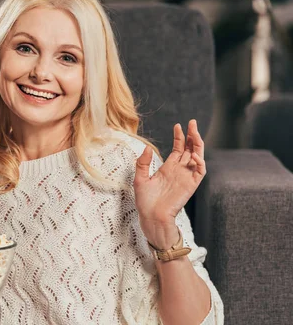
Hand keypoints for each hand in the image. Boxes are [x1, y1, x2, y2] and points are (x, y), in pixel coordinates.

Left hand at [133, 119, 205, 248]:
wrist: (151, 217)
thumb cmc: (145, 201)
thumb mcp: (139, 178)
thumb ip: (142, 163)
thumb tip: (146, 147)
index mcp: (168, 168)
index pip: (178, 149)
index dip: (179, 137)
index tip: (178, 125)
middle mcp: (179, 170)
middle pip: (190, 149)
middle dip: (192, 136)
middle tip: (192, 122)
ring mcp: (186, 177)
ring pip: (197, 157)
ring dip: (198, 144)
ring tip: (195, 132)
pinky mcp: (191, 185)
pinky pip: (200, 171)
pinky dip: (200, 162)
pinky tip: (193, 154)